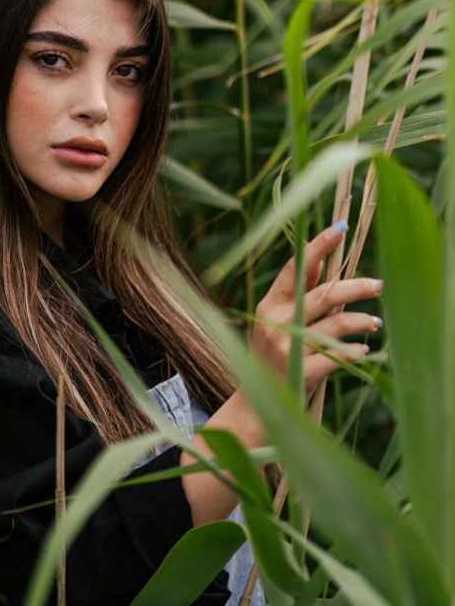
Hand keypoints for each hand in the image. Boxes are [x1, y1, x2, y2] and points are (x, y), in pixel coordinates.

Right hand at [249, 223, 381, 396]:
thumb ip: (296, 291)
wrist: (255, 405)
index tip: (339, 228)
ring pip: (335, 324)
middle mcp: (276, 321)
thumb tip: (314, 256)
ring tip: (375, 322)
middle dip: (355, 286)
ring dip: (361, 321)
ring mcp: (287, 347)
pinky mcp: (300, 371)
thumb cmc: (271, 355)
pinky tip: (364, 349)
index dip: (318, 247)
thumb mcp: (275, 320)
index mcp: (269, 303)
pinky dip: (353, 351)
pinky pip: (336, 356)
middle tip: (378, 284)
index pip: (296, 268)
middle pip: (324, 294)